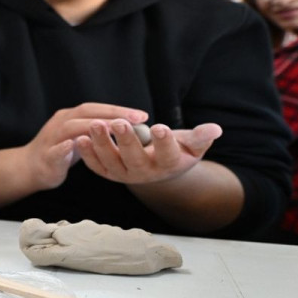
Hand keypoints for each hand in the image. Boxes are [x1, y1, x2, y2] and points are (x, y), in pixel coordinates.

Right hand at [23, 103, 148, 190]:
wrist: (29, 168)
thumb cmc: (60, 151)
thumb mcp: (82, 137)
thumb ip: (100, 131)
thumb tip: (130, 128)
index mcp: (71, 117)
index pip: (97, 109)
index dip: (119, 110)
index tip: (142, 115)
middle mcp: (61, 122)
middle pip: (87, 113)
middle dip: (112, 115)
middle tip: (136, 119)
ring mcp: (52, 138)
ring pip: (72, 127)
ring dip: (93, 127)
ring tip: (115, 128)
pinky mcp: (46, 156)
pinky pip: (55, 151)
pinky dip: (64, 148)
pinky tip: (74, 146)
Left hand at [75, 119, 222, 184]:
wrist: (159, 165)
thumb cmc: (177, 149)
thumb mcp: (192, 144)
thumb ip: (201, 137)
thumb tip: (216, 129)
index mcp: (169, 164)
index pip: (168, 154)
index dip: (165, 142)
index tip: (160, 127)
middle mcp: (146, 173)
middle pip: (135, 159)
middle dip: (126, 141)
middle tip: (118, 123)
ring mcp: (125, 174)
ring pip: (112, 162)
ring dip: (101, 144)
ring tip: (94, 125)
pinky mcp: (109, 172)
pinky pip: (97, 166)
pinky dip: (88, 154)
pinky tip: (80, 138)